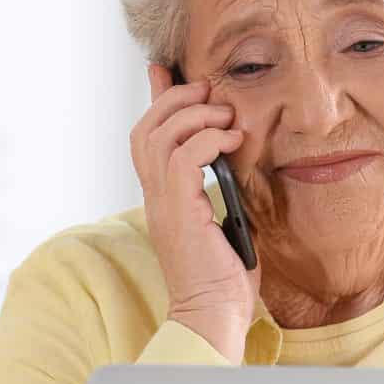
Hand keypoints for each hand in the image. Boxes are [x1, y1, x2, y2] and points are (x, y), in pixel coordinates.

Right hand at [131, 64, 260, 361]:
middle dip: (176, 99)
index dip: (154, 100)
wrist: (214, 313)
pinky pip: (184, 156)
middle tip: (209, 92)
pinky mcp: (179, 210)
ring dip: (196, 115)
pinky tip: (232, 142)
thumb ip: (223, 189)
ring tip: (226, 117)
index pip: (147, 136)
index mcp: (162, 196)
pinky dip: (208, 139)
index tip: (164, 70)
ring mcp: (162, 203)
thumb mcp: (227, 220)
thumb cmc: (224, 277)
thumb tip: (236, 160)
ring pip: (161, 135)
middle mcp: (154, 196)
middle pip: (147, 127)